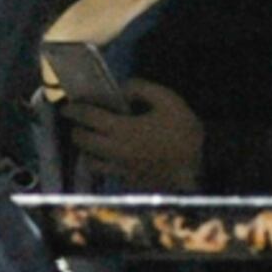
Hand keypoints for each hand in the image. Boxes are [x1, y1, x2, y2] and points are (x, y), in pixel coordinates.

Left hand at [61, 78, 205, 191]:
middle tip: (77, 122)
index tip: (66, 107)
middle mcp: (115, 151)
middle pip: (82, 140)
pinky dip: (99, 164)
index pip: (87, 117)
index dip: (74, 110)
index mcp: (122, 129)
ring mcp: (121, 169)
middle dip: (76, 129)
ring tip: (90, 140)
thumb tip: (122, 89)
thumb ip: (141, 89)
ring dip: (85, 149)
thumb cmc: (185, 133)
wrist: (204, 168)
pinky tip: (107, 157)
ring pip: (89, 160)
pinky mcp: (129, 182)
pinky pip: (105, 173)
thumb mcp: (168, 101)